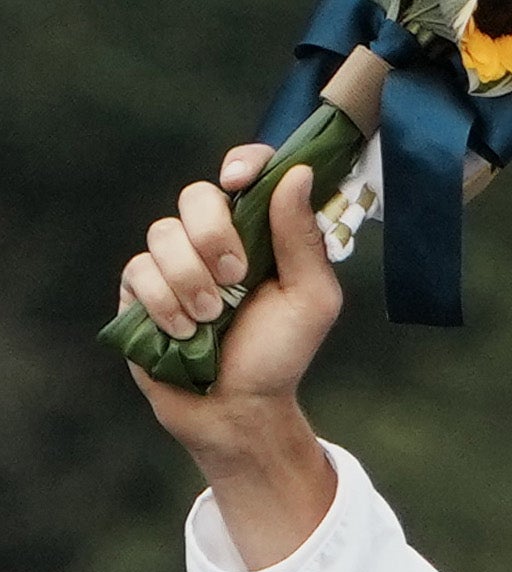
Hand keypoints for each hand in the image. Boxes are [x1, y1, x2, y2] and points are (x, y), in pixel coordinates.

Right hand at [118, 143, 342, 459]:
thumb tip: (299, 172)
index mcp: (261, 233)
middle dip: (214, 235)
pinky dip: (166, 304)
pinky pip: (139, 270)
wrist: (237, 408)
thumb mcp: (311, 298)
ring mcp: (174, 261)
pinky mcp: (140, 289)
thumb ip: (303, 237)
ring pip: (163, 232)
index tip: (238, 181)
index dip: (243, 164)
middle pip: (196, 196)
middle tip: (237, 276)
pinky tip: (186, 332)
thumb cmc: (280, 354)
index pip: (249, 174)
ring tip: (213, 318)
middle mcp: (215, 240)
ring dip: (192, 279)